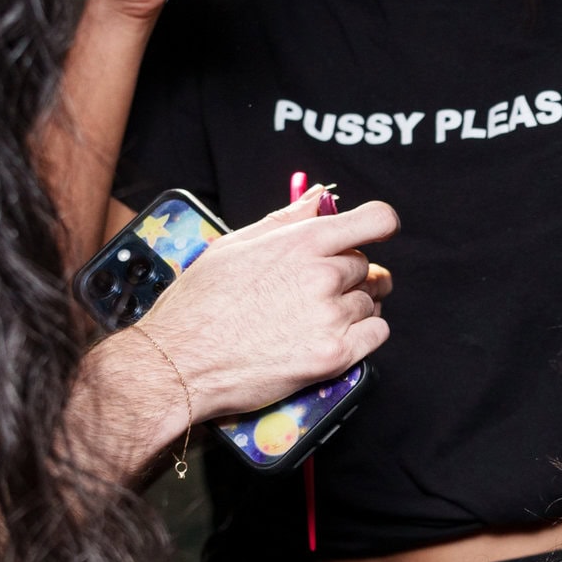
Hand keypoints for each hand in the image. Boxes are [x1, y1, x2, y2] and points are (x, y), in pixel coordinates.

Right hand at [139, 188, 397, 419]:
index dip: (381, 226)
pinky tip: (336, 334)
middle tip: (320, 290)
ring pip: (371, 302)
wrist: (180, 363)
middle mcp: (323, 276)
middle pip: (366, 266)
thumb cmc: (199, 305)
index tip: (378, 234)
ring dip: (354, 306)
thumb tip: (318, 198)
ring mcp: (332, 317)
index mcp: (302, 242)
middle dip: (349, 275)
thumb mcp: (234, 245)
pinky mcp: (336, 355)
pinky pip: (377, 334)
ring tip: (317, 316)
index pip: (376, 220)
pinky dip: (364, 334)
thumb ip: (285, 219)